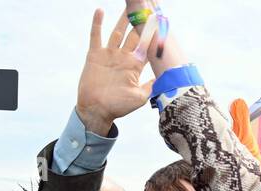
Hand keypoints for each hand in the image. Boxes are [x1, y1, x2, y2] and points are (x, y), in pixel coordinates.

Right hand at [76, 6, 155, 134]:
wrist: (97, 111)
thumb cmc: (118, 107)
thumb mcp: (139, 98)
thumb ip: (150, 86)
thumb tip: (164, 78)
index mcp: (134, 65)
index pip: (146, 46)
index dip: (152, 34)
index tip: (158, 21)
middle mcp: (123, 56)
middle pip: (133, 34)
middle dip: (139, 21)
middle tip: (144, 7)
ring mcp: (109, 54)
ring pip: (117, 31)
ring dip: (123, 18)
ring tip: (128, 5)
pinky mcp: (95, 54)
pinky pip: (96, 35)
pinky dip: (97, 23)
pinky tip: (100, 10)